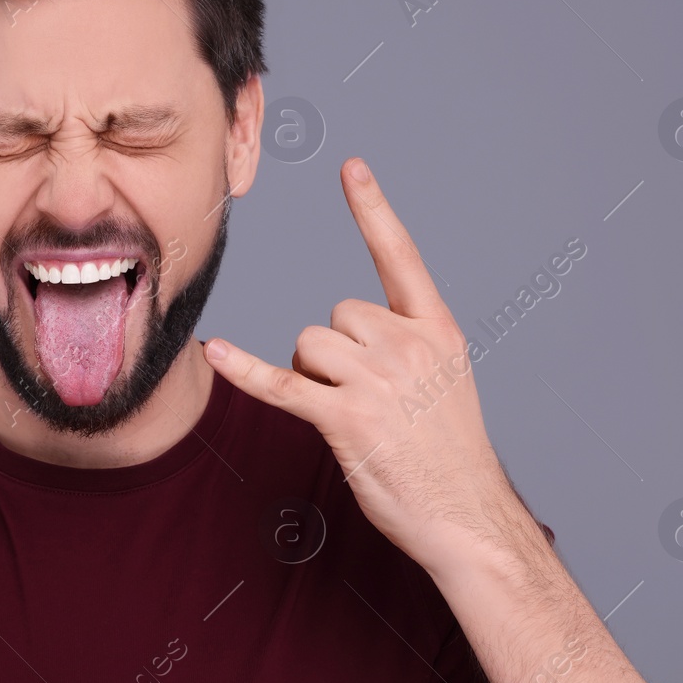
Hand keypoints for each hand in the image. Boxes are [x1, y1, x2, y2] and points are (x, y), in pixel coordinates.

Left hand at [204, 158, 517, 568]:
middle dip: (334, 353)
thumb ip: (404, 346)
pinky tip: (215, 353)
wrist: (467, 516)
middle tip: (367, 401)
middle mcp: (408, 345)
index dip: (373, 210)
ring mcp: (378, 381)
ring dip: (313, 379)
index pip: (400, 256)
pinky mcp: (345, 419)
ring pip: (308, 347)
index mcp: (437, 331)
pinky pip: (282, 385)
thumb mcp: (445, 382)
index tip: (351, 166)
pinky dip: (246, 372)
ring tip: (354, 419)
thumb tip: (341, 337)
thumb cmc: (450, 456)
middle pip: (334, 315)